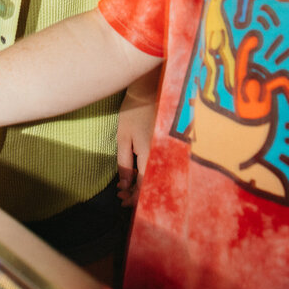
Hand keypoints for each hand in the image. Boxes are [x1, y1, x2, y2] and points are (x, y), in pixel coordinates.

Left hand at [117, 67, 159, 206]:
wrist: (149, 90)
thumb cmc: (133, 112)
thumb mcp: (123, 136)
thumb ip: (124, 161)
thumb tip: (125, 184)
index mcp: (150, 154)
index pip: (144, 184)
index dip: (133, 195)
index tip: (121, 198)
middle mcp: (162, 155)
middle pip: (153, 184)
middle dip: (137, 194)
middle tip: (122, 196)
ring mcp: (167, 150)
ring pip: (157, 177)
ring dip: (143, 185)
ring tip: (126, 187)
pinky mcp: (167, 146)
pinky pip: (160, 166)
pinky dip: (149, 174)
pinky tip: (138, 174)